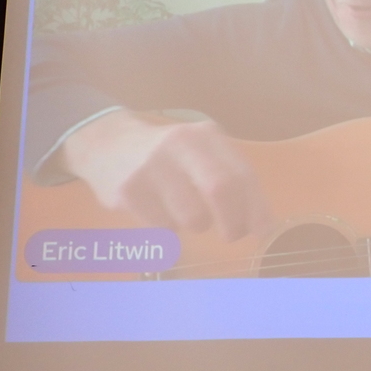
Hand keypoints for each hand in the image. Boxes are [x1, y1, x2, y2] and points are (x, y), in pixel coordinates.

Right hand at [61, 110, 271, 241]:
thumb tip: (263, 226)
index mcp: (206, 135)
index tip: (262, 231)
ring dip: (196, 226)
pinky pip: (162, 228)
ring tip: (184, 212)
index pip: (242, 174)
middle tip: (232, 235)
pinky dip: (169, 229)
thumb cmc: (170, 156)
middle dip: (233, 222)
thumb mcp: (202, 152)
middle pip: (220, 190)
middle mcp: (180, 144)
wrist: (107, 144)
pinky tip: (158, 210)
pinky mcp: (128, 191)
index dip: (257, 207)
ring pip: (191, 218)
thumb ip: (233, 180)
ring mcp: (150, 167)